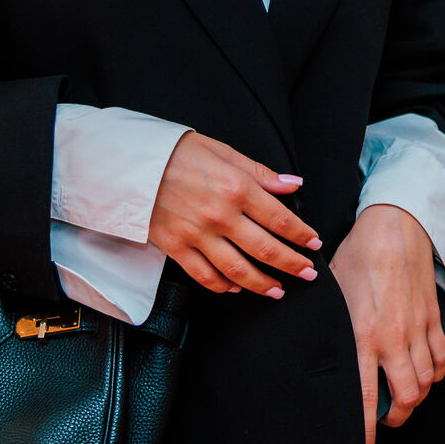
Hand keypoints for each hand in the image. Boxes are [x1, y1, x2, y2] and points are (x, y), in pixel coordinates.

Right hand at [146, 132, 317, 298]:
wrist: (130, 164)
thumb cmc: (178, 153)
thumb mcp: (224, 152)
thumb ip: (260, 173)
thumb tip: (293, 185)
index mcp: (237, 188)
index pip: (281, 219)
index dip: (302, 235)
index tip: (314, 244)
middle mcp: (221, 216)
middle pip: (265, 249)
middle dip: (292, 264)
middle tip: (308, 274)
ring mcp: (198, 235)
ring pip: (238, 269)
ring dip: (262, 284)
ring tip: (279, 290)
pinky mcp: (176, 248)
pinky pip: (204, 276)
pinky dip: (224, 286)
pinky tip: (237, 288)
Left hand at [329, 204, 444, 443]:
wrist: (397, 224)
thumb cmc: (358, 254)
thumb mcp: (333, 292)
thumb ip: (331, 328)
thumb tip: (319, 356)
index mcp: (362, 335)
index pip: (364, 397)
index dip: (364, 433)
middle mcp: (393, 339)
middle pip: (407, 399)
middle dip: (396, 418)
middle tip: (385, 419)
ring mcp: (418, 330)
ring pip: (427, 384)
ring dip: (416, 397)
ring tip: (402, 397)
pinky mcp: (435, 319)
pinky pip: (442, 361)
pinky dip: (436, 374)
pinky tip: (424, 372)